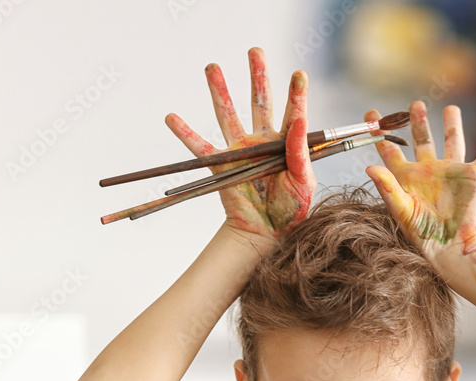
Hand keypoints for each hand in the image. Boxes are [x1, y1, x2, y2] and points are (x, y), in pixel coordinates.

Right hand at [165, 47, 316, 241]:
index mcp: (286, 143)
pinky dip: (185, 134)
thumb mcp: (304, 182)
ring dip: (220, 90)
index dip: (296, 94)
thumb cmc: (291, 211)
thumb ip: (300, 152)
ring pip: (228, 114)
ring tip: (212, 67)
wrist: (267, 235)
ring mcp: (241, 150)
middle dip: (257, 76)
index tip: (299, 75)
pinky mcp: (222, 165)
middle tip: (255, 51)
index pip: (293, 112)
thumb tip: (300, 119)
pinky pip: (200, 148)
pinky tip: (171, 117)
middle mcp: (263, 141)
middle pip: (260, 101)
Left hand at [365, 100, 475, 272]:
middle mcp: (429, 172)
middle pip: (422, 141)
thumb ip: (387, 187)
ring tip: (451, 108)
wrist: (451, 246)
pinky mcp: (474, 177)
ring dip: (452, 125)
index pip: (391, 151)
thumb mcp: (401, 210)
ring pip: (453, 141)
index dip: (380, 133)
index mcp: (408, 178)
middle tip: (415, 104)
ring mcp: (452, 172)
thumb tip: (369, 167)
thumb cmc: (423, 234)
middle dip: (418, 123)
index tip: (371, 115)